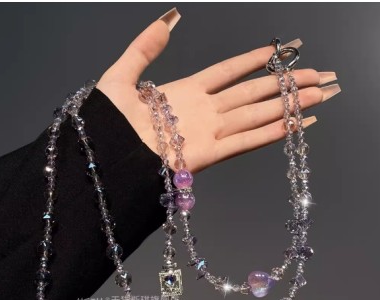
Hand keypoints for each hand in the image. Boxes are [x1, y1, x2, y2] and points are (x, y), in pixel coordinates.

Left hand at [97, 8, 339, 172]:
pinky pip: (246, 140)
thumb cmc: (110, 119)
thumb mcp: (122, 73)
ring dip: (288, 105)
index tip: (279, 50)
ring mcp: (210, 132)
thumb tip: (171, 18)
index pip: (227, 71)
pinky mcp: (210, 154)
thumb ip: (146, 46)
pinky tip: (296, 124)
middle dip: (286, 83)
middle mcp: (205, 110)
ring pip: (257, 114)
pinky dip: (272, 133)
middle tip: (318, 74)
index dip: (253, 60)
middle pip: (252, 92)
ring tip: (318, 95)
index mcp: (187, 91)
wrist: (106, 156)